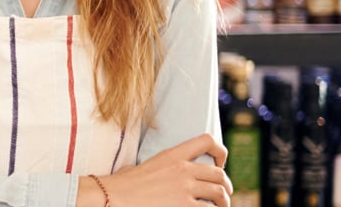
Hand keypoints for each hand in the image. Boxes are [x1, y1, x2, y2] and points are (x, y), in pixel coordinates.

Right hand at [97, 133, 230, 206]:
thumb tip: (150, 174)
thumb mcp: (140, 166)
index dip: (220, 152)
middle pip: (219, 174)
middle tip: (224, 195)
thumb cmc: (121, 185)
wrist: (114, 196)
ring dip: (224, 203)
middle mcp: (183, 170)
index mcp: (172, 155)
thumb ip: (155, 168)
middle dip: (226, 186)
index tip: (220, 164)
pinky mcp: (186, 206)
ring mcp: (185, 189)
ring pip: (220, 193)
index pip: (206, 141)